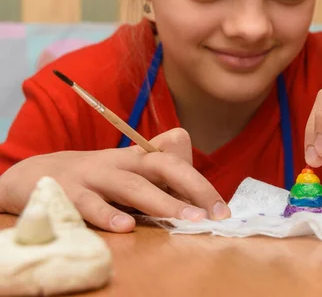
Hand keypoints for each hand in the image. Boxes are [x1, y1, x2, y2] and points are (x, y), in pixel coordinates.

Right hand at [0, 128, 229, 232]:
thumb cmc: (93, 177)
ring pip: (130, 186)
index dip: (199, 184)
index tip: (221, 210)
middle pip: (160, 167)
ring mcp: (93, 176)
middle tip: (209, 215)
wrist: (35, 174)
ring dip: (160, 201)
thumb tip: (192, 174)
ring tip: (184, 218)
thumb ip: (156, 171)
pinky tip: (125, 227)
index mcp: (135, 159)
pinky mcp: (66, 193)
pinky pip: (88, 204)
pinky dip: (106, 215)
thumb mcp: (126, 169)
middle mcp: (118, 163)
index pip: (174, 163)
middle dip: (190, 187)